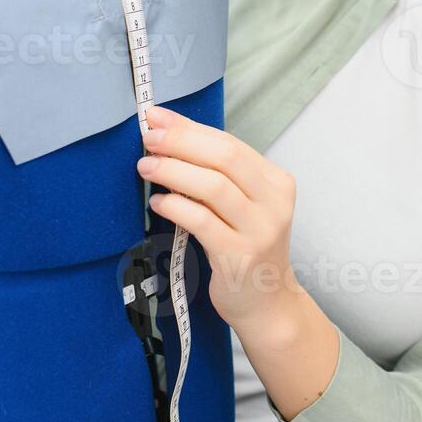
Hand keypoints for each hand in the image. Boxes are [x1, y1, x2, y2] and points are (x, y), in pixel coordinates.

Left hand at [136, 104, 299, 332]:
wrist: (267, 304)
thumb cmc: (245, 249)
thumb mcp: (241, 206)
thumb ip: (216, 174)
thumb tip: (168, 134)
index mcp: (276, 181)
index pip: (230, 143)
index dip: (190, 128)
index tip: (157, 117)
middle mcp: (274, 202)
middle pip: (225, 157)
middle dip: (181, 142)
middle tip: (148, 137)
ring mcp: (261, 230)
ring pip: (214, 187)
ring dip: (174, 171)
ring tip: (146, 166)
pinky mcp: (240, 256)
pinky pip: (202, 222)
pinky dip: (176, 206)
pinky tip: (158, 201)